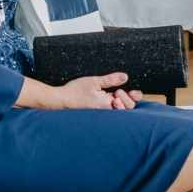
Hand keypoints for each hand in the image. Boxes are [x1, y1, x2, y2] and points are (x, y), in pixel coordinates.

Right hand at [22, 73, 143, 109]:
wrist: (60, 101)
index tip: (126, 88)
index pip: (129, 104)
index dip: (132, 96)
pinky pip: (113, 111)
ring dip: (123, 101)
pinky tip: (113, 97)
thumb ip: (110, 80)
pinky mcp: (99, 113)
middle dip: (129, 98)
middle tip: (119, 91)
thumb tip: (125, 77)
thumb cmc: (74, 92)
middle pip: (128, 108)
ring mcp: (103, 114)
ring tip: (116, 93)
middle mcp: (107, 112)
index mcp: (107, 104)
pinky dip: (116, 104)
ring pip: (121, 110)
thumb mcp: (93, 82)